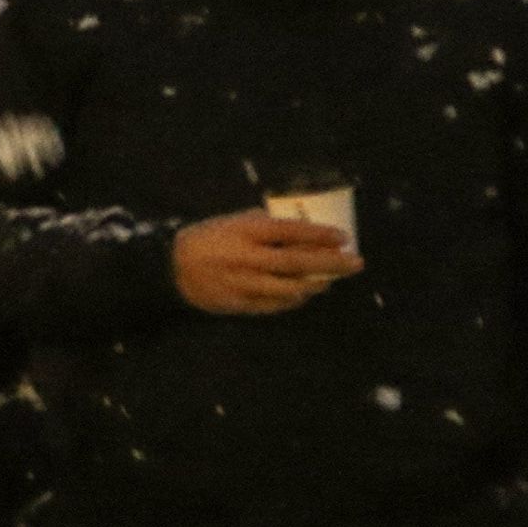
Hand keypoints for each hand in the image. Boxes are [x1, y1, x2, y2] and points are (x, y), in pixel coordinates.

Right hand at [171, 209, 360, 316]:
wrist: (171, 269)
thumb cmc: (207, 239)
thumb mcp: (231, 222)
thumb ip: (262, 223)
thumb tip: (300, 228)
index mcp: (245, 232)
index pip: (291, 232)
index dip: (320, 235)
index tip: (343, 237)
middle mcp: (248, 258)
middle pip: (298, 262)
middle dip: (331, 263)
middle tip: (356, 263)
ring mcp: (245, 283)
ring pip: (291, 287)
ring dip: (315, 284)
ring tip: (330, 280)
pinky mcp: (241, 304)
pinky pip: (276, 304)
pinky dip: (294, 299)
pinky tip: (304, 293)